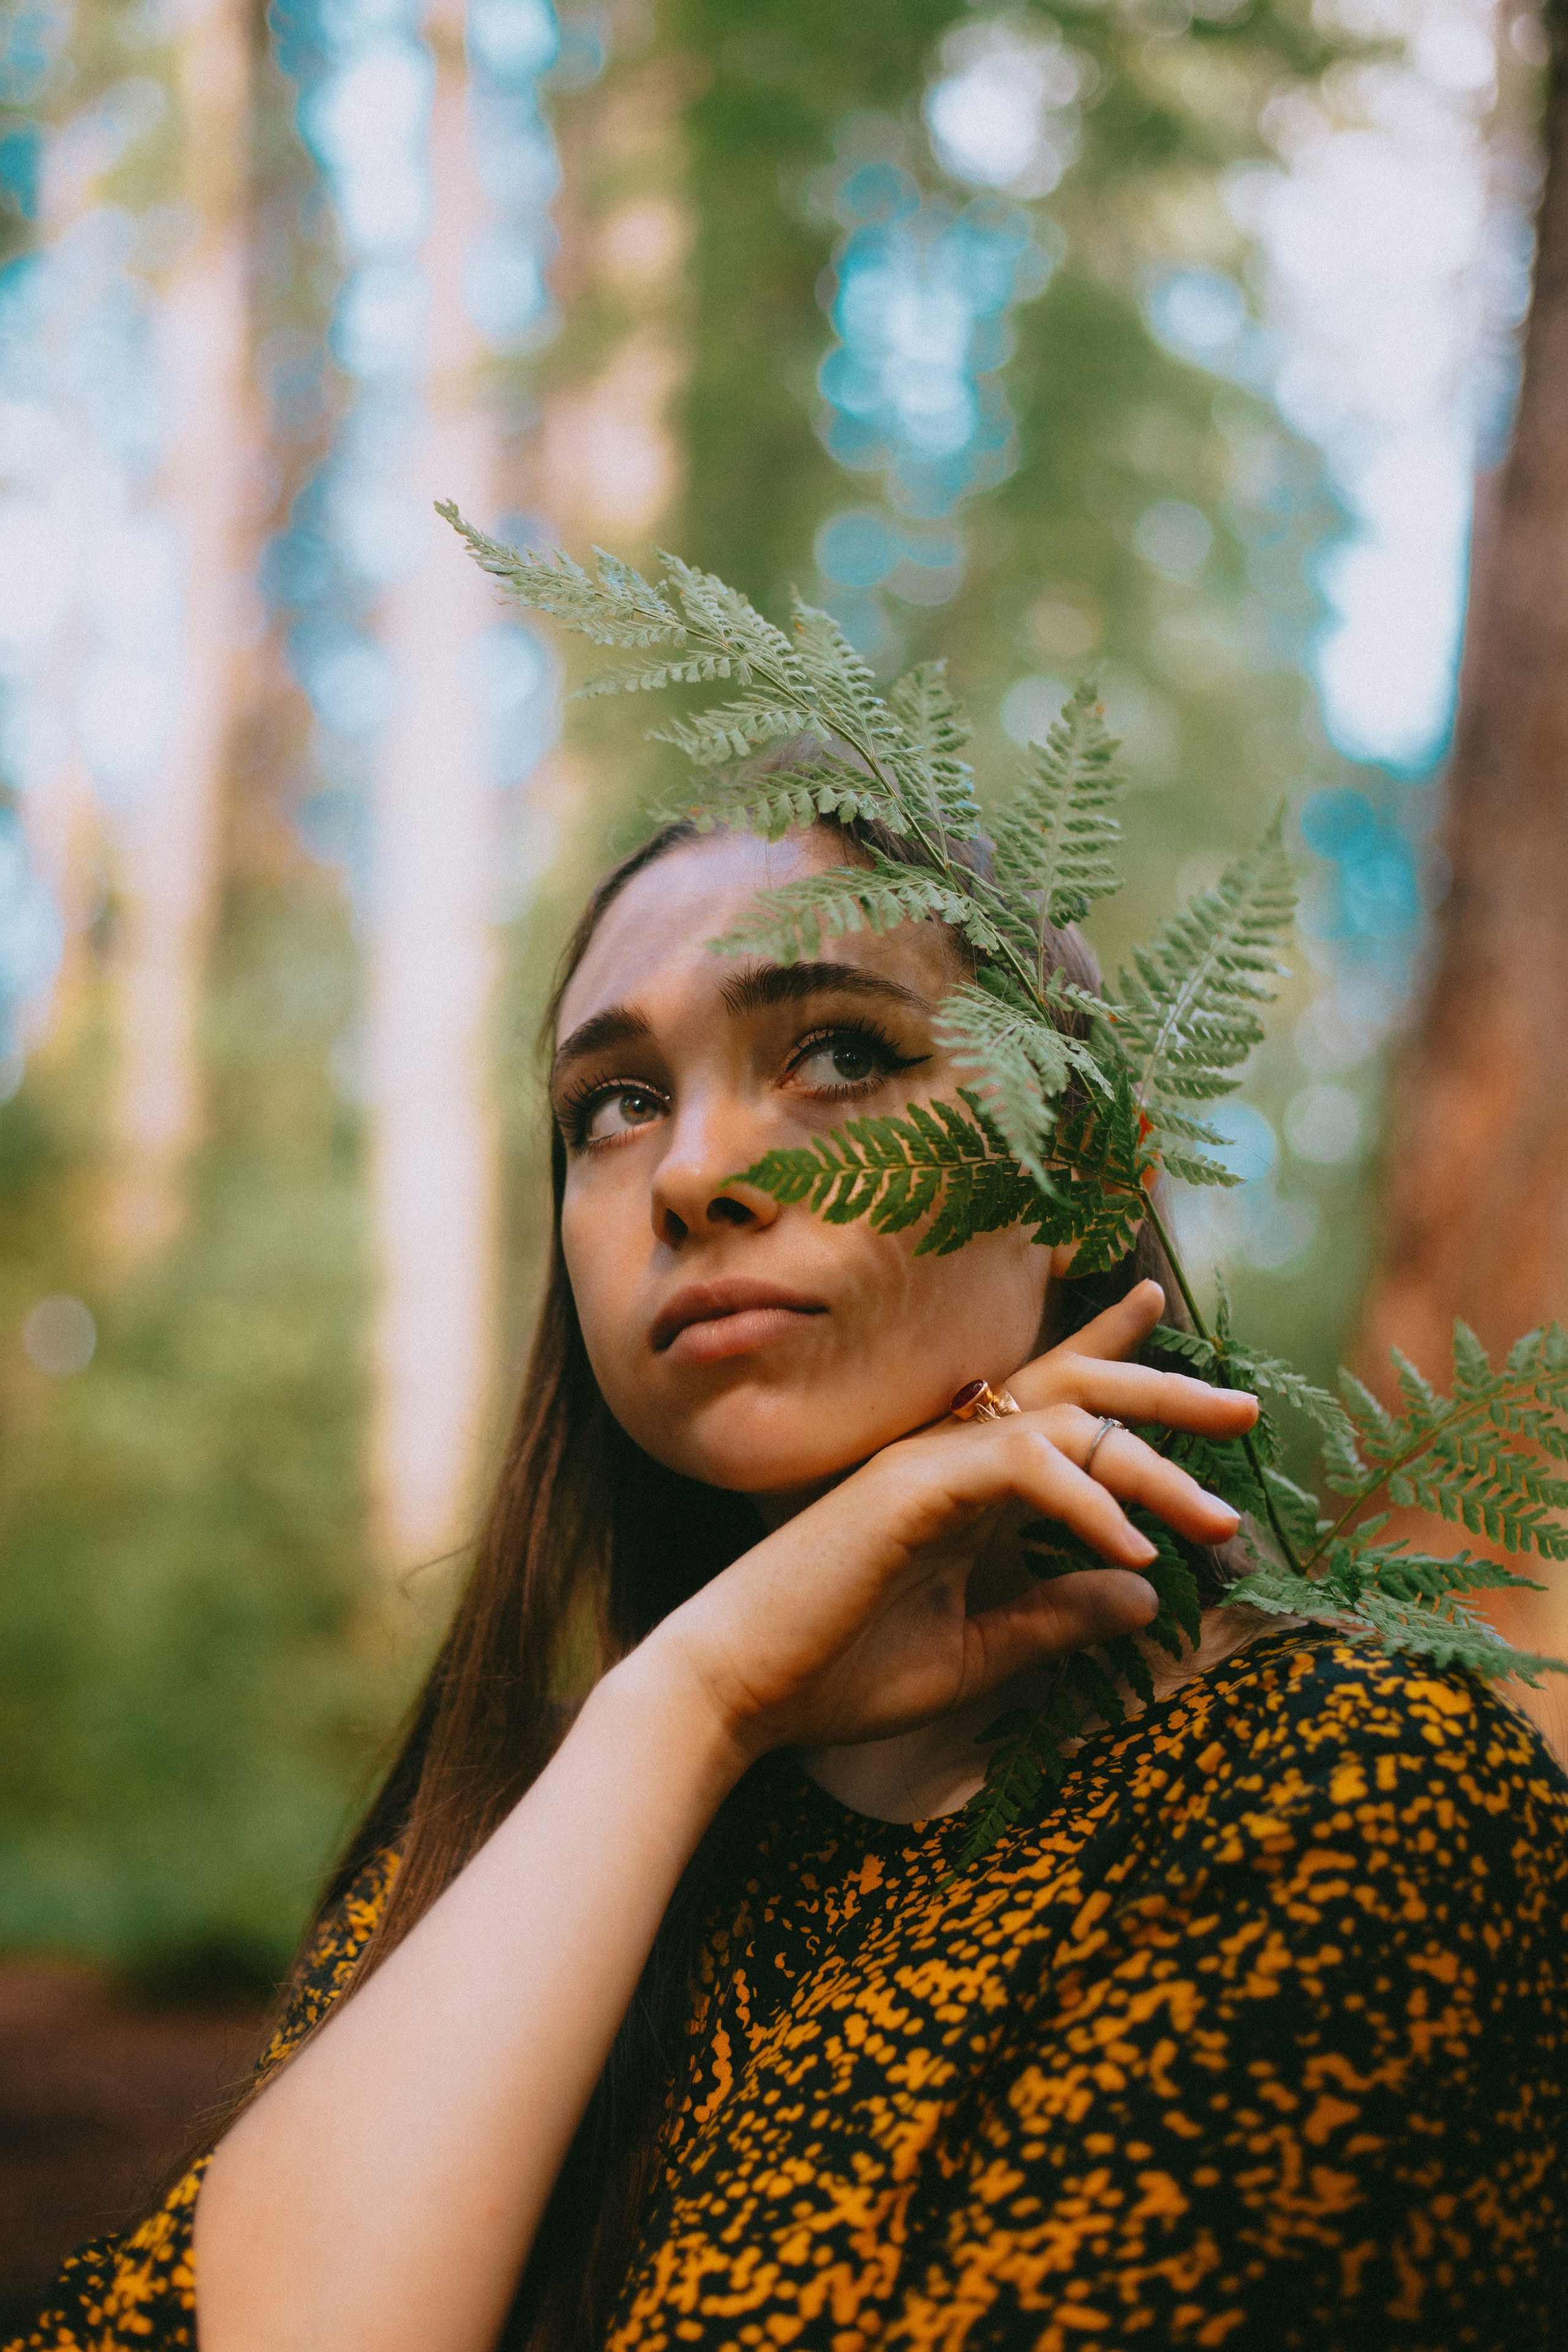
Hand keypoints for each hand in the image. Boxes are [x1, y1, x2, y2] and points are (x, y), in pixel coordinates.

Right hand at [636, 1281, 1258, 1763]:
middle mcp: (948, 1455)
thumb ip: (1054, 1620)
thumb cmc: (837, 1673)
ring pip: (1063, 1423)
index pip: (1043, 1398)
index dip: (1104, 1348)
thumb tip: (1146, 1596)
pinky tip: (1135, 1551)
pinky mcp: (913, 1489)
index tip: (1156, 1307)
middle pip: (1072, 1389)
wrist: (739, 1694)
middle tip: (1246, 1413)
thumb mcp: (974, 1653)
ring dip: (1150, 1466)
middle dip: (1164, 1395)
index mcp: (960, 1484)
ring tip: (1219, 1519)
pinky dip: (1087, 1505)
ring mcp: (929, 1463)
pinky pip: (1022, 1468)